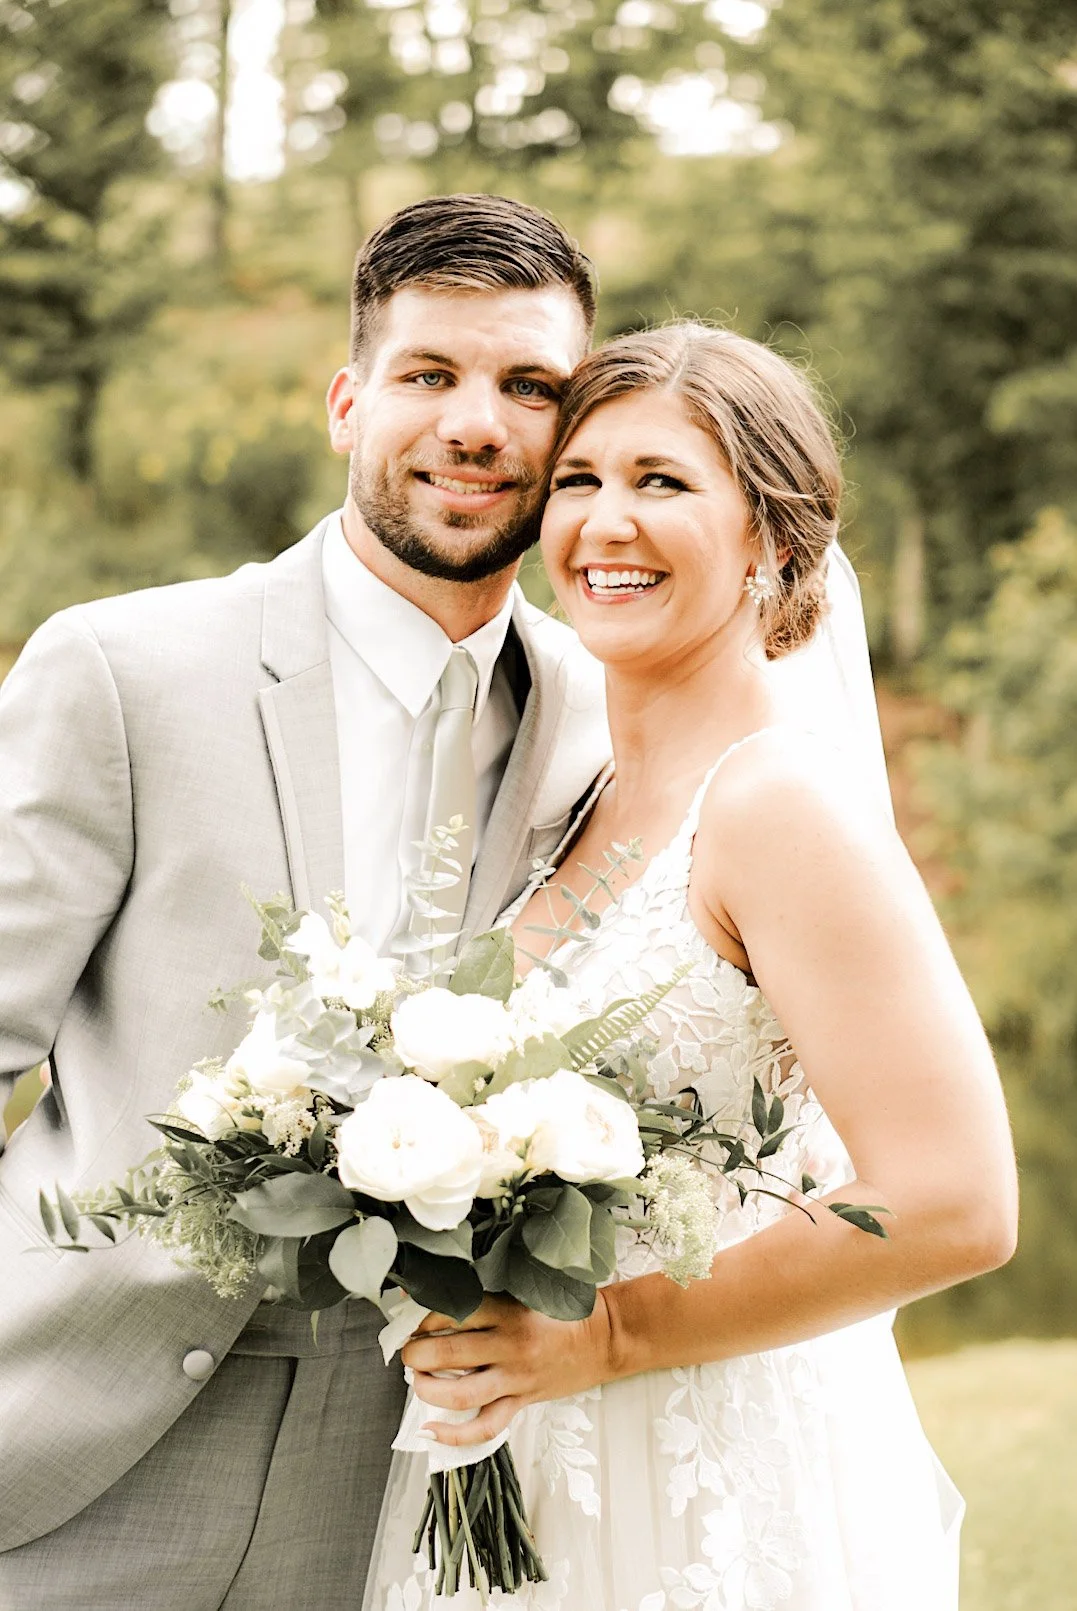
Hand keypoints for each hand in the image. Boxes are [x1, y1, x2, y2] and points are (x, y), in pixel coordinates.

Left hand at [400, 1291, 613, 1446]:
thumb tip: (435, 1295)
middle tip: (407, 1351)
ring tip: (415, 1380)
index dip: (421, 1317)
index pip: (452, 1312)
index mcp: (507, 1310)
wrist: (601, 1338)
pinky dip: (454, 1435)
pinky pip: (484, 1426)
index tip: (408, 1319)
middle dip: (415, 1353)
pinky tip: (430, 1430)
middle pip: (448, 1353)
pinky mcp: (521, 1402)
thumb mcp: (522, 1293)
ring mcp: (515, 1377)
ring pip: (459, 1392)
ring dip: (426, 1389)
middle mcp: (509, 1344)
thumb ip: (484, 1297)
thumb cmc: (557, 1312)